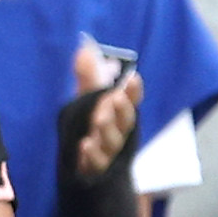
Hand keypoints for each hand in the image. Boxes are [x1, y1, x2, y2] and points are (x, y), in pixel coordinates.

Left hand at [69, 44, 143, 177]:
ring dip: (107, 129)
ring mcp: (108, 152)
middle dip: (122, 109)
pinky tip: (85, 145)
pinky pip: (96, 163)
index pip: (130, 101)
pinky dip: (91, 154)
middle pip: (125, 121)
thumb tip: (84, 48)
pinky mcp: (95, 168)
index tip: (133, 78)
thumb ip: (89, 77)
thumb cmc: (91, 128)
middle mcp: (117, 132)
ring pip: (112, 142)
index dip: (133, 92)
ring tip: (99, 118)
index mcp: (118, 115)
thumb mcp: (89, 101)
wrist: (87, 169)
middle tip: (115, 98)